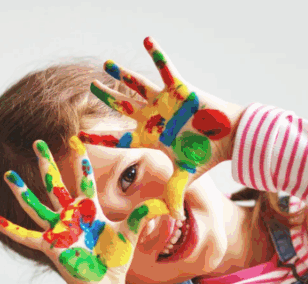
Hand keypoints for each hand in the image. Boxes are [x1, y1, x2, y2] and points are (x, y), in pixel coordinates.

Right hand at [0, 137, 168, 283]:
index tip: (77, 144)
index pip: (85, 182)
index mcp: (90, 212)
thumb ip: (143, 216)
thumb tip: (166, 205)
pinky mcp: (51, 246)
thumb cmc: (115, 260)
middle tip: (38, 143)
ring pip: (37, 206)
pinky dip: (11, 229)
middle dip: (47, 164)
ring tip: (8, 176)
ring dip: (22, 191)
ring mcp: (59, 231)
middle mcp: (71, 218)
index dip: (82, 164)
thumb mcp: (131, 234)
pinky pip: (27, 236)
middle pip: (56, 185)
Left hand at [84, 37, 243, 219]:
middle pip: (123, 106)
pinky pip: (165, 67)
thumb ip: (175, 193)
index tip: (78, 136)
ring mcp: (165, 101)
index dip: (99, 137)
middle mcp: (154, 116)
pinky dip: (157, 53)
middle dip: (106, 98)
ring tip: (106, 65)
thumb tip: (174, 220)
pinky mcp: (179, 87)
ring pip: (137, 85)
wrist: (229, 137)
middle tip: (91, 88)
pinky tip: (146, 39)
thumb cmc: (207, 154)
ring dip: (122, 74)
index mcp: (151, 136)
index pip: (119, 137)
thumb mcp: (187, 175)